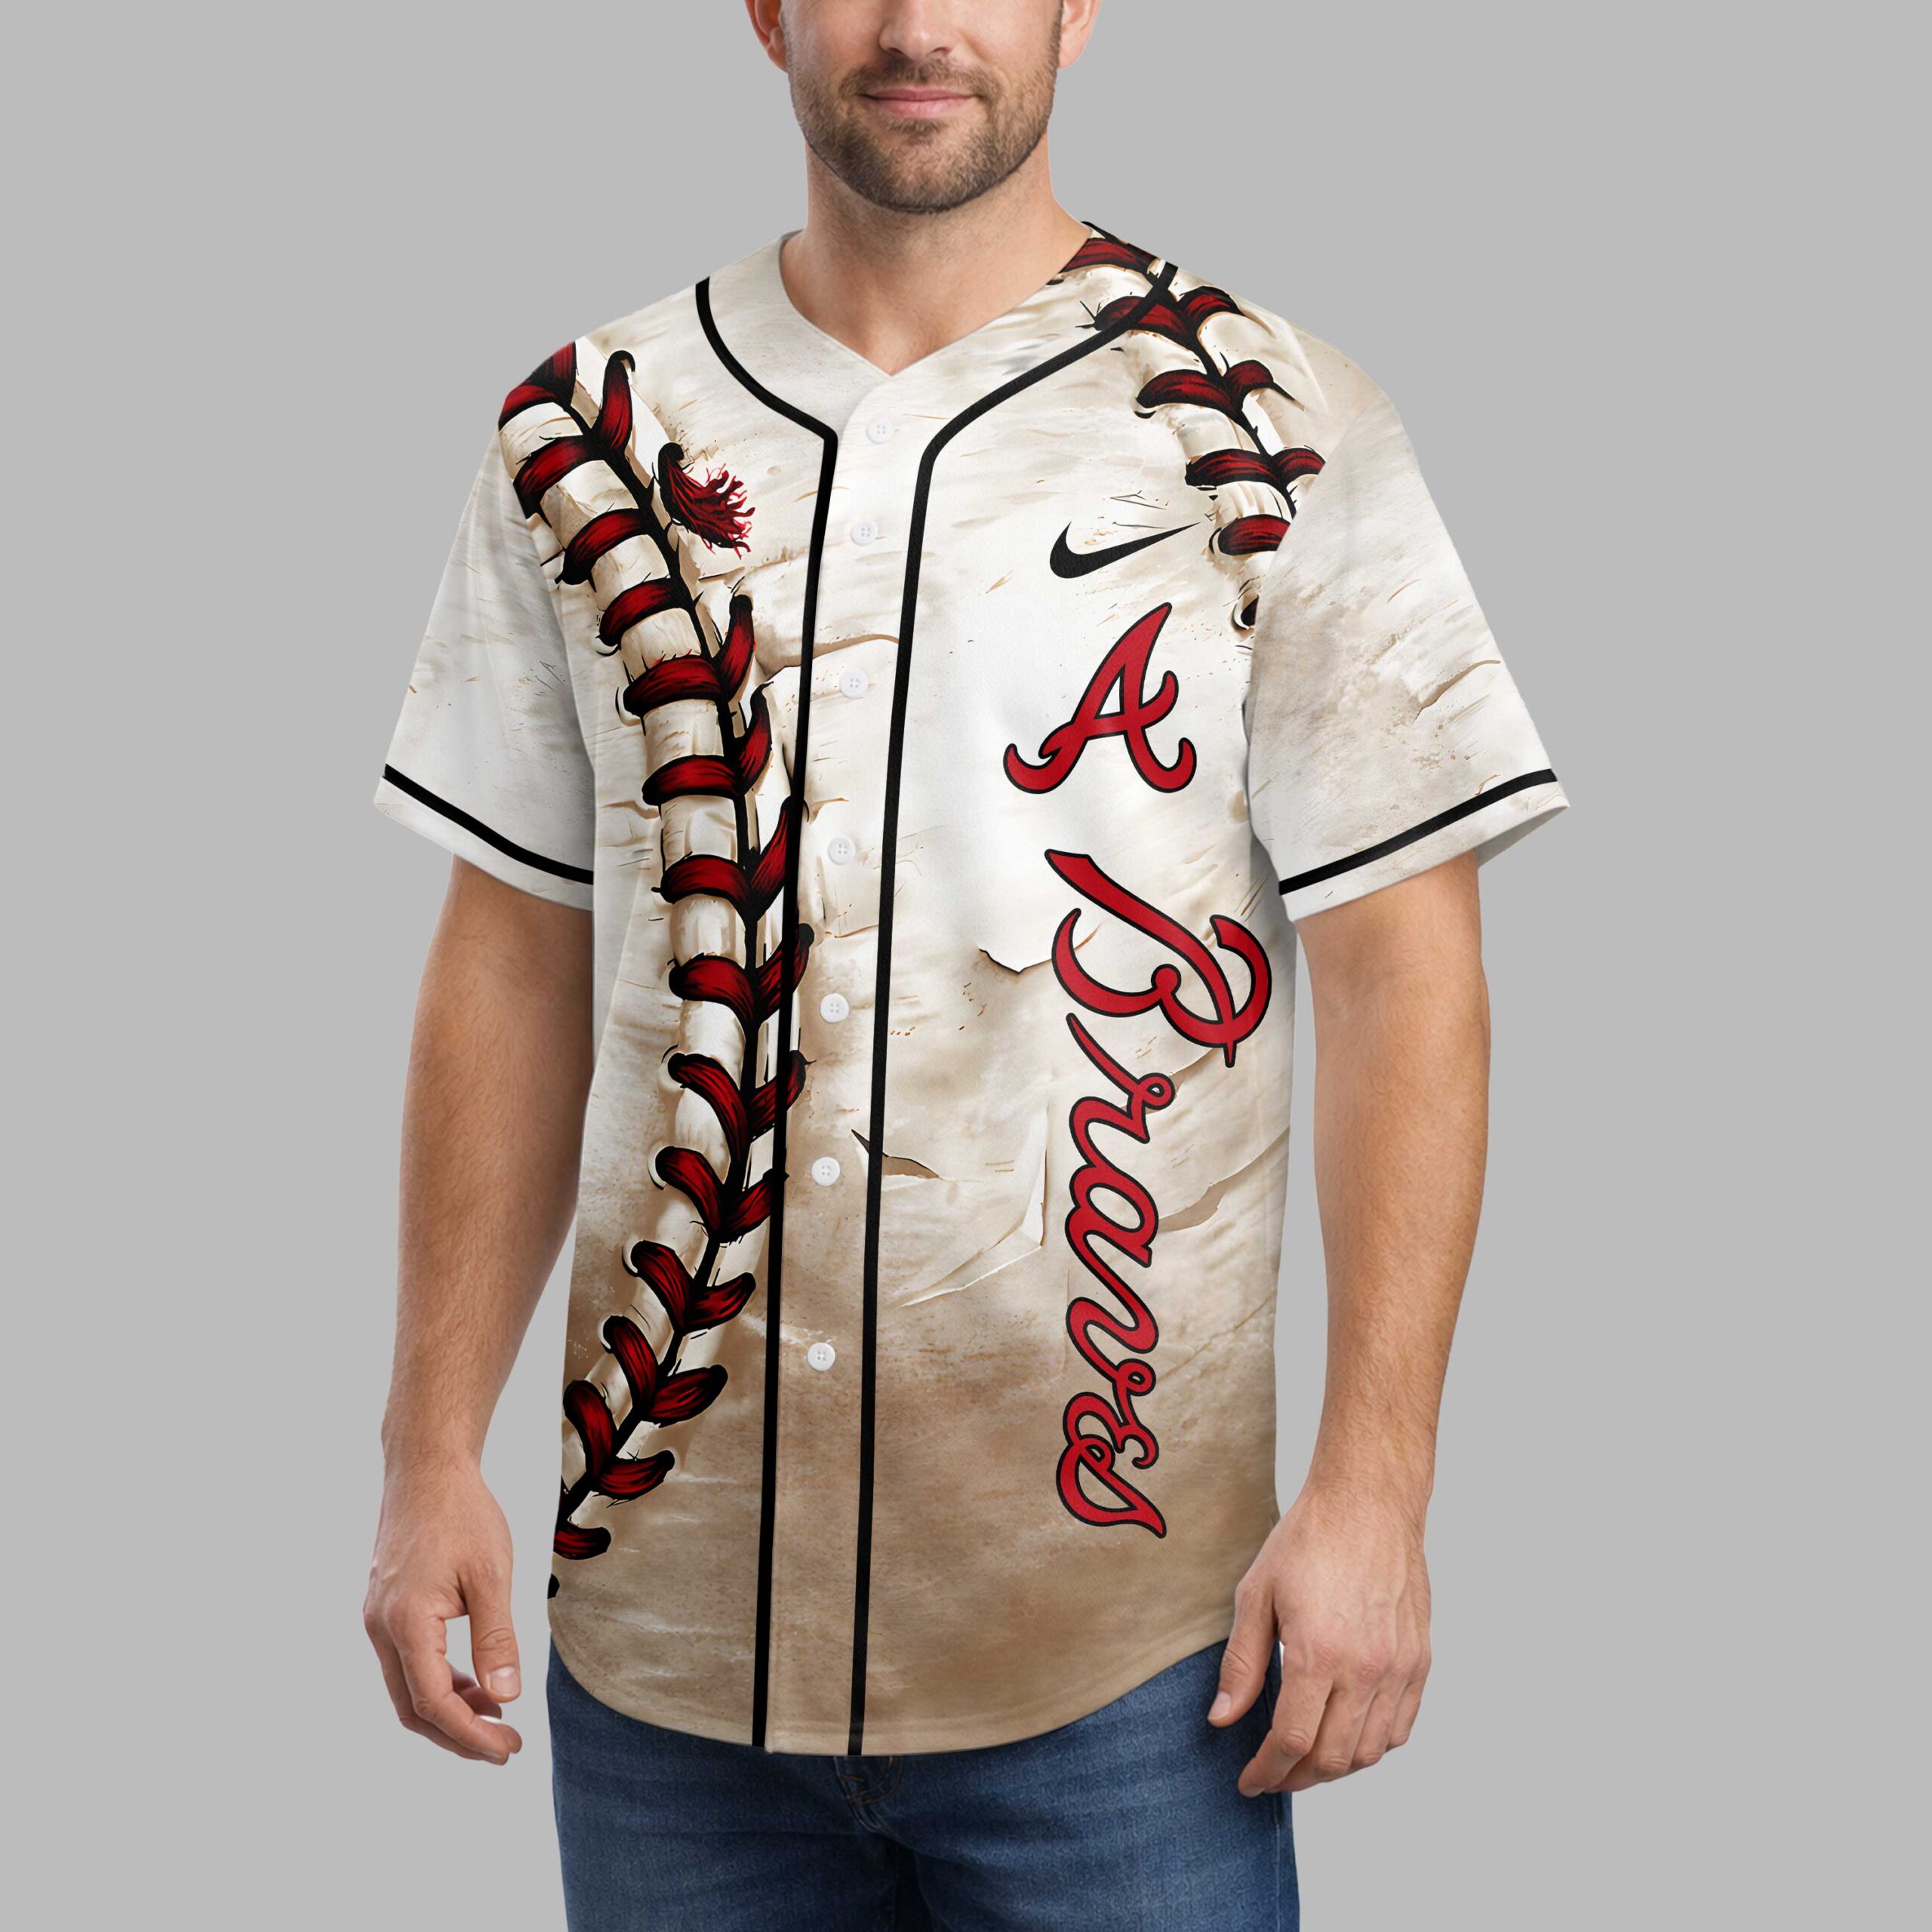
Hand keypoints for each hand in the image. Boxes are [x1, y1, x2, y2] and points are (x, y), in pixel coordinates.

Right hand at [363, 1456, 524, 1764]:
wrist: (427, 1468)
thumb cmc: (462, 1514)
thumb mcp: (490, 1576)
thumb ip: (496, 1639)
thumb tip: (506, 1696)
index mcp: (405, 1623)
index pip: (434, 1702)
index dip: (471, 1734)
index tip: (507, 1749)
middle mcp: (381, 1628)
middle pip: (413, 1707)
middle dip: (458, 1735)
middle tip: (504, 1747)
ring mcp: (378, 1619)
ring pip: (407, 1688)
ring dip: (449, 1710)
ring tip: (496, 1717)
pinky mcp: (385, 1608)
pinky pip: (407, 1662)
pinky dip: (439, 1681)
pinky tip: (474, 1682)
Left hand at [1209, 1482, 1431, 1795]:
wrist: (1369, 1503)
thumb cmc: (1308, 1540)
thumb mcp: (1256, 1594)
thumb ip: (1242, 1664)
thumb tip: (1223, 1720)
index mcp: (1319, 1652)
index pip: (1293, 1741)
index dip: (1267, 1770)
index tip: (1249, 1781)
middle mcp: (1365, 1668)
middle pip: (1333, 1758)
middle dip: (1296, 1778)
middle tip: (1272, 1774)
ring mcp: (1399, 1667)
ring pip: (1369, 1752)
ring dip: (1334, 1768)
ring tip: (1304, 1761)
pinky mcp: (1419, 1661)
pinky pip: (1400, 1728)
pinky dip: (1372, 1747)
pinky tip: (1346, 1738)